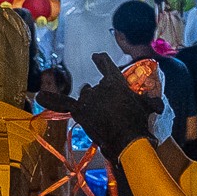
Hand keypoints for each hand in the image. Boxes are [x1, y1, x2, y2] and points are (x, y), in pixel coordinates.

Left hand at [38, 61, 161, 161]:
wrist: (128, 139)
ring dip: (89, 104)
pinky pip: (62, 102)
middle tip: (107, 111)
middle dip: (98, 97)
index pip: (106, 65)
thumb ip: (151, 103)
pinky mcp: (80, 111)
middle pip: (92, 88)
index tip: (95, 56)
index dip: (100, 61)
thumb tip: (158, 107)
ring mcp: (88, 98)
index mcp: (116, 82)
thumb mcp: (149, 109)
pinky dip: (50, 99)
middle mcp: (99, 86)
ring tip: (99, 117)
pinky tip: (39, 96)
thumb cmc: (140, 123)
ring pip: (84, 97)